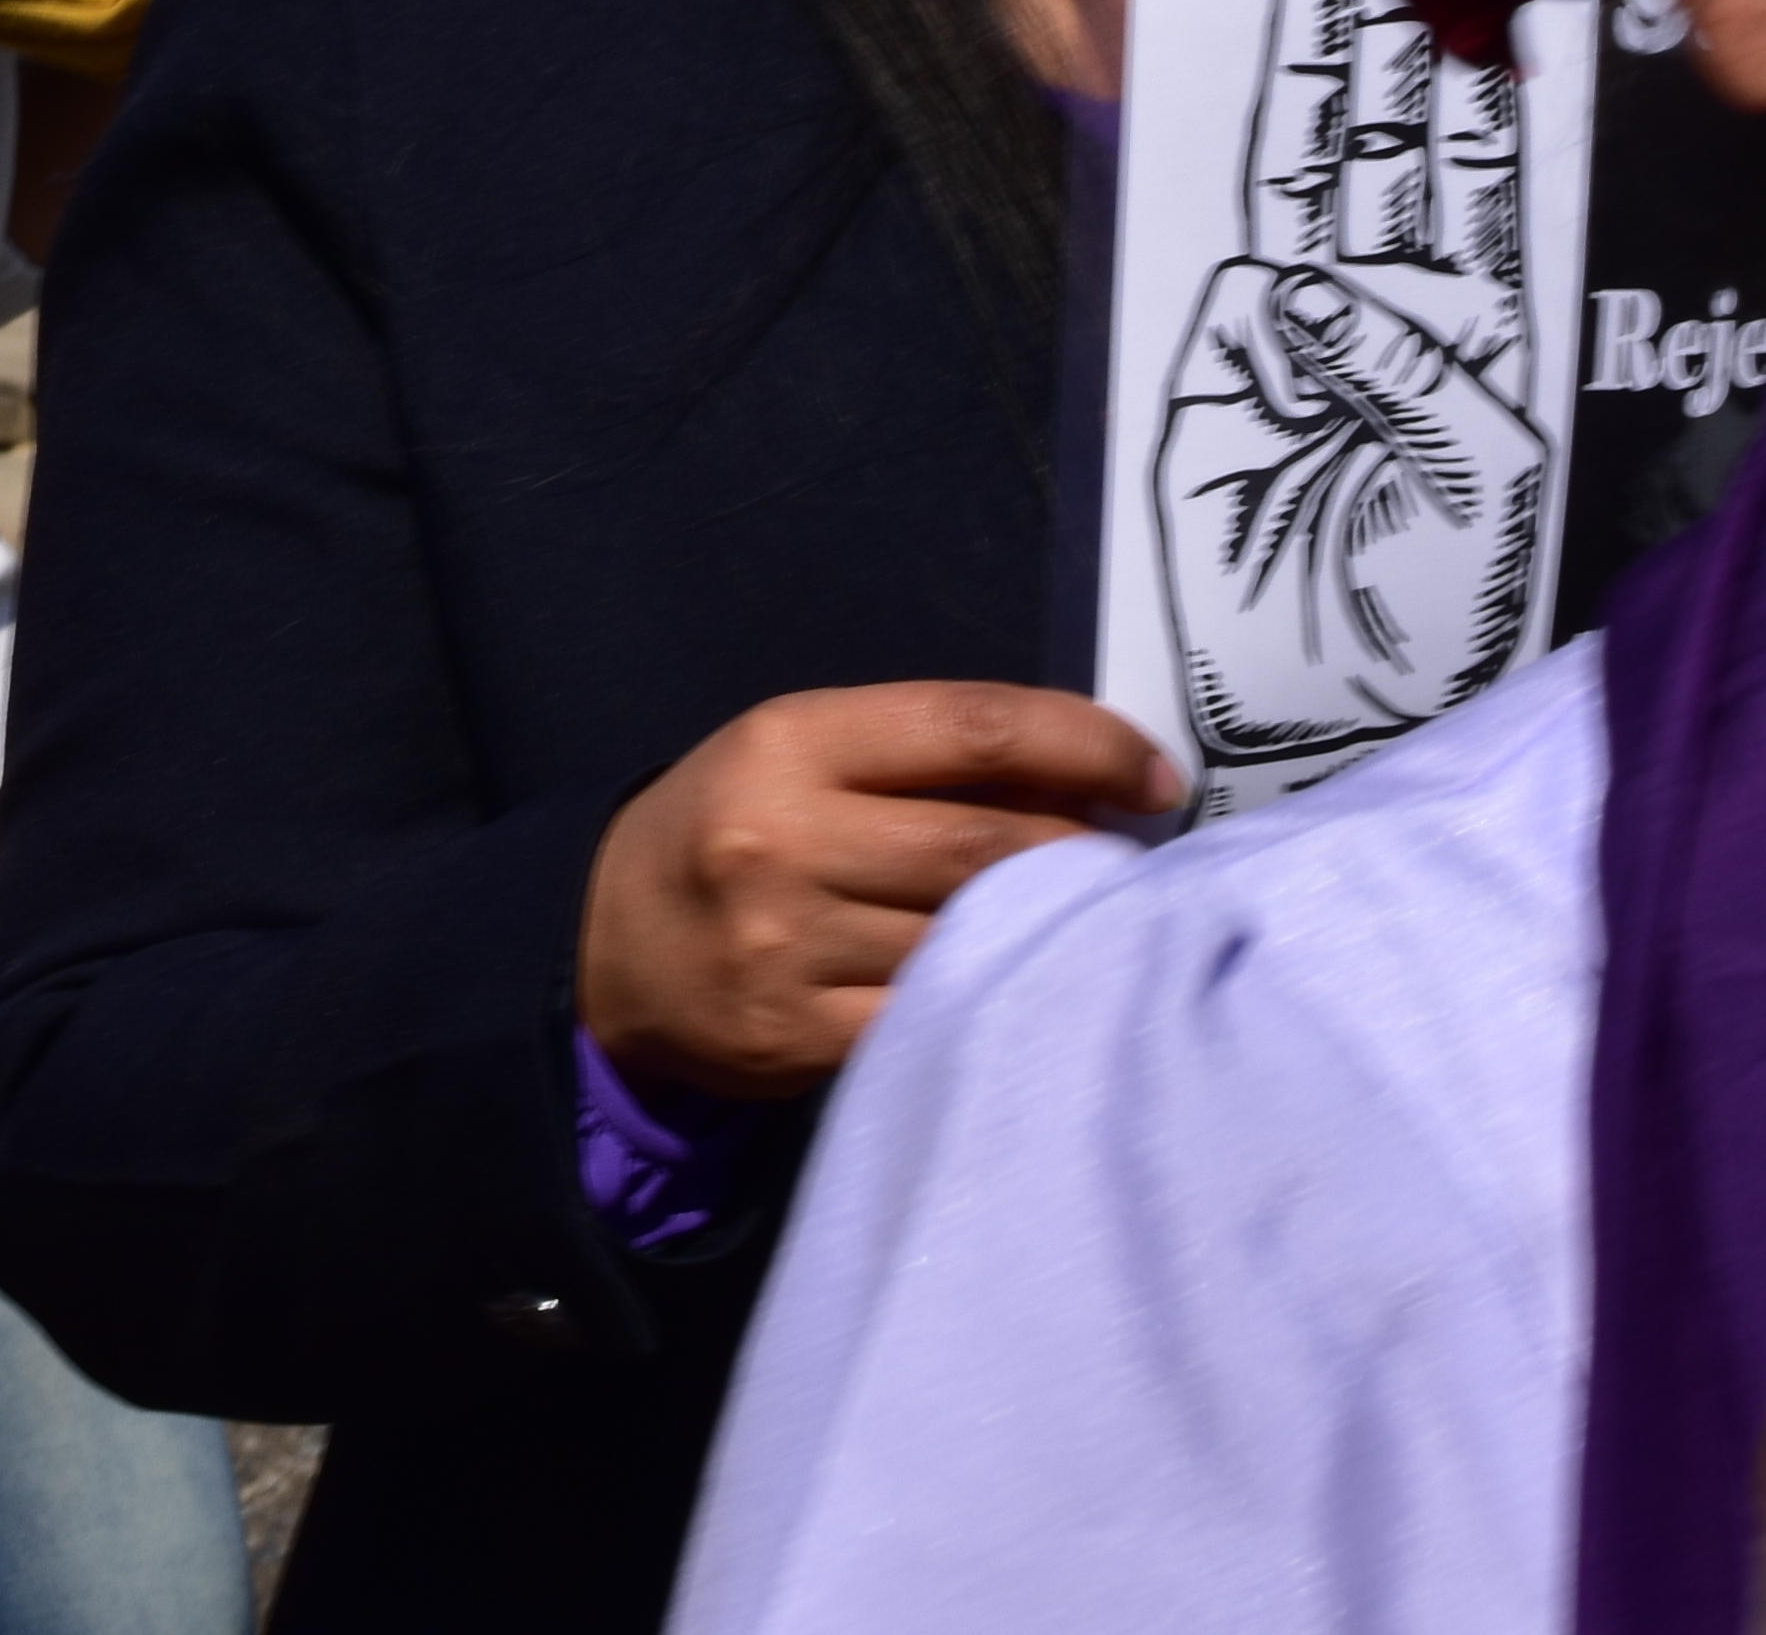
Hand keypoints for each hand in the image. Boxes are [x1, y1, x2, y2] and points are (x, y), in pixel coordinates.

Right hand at [577, 681, 1180, 1099]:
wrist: (609, 951)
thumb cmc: (733, 833)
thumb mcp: (797, 757)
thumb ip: (920, 759)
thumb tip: (1091, 780)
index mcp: (788, 743)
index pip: (969, 729)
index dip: (1084, 744)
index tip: (1156, 773)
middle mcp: (784, 839)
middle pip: (988, 845)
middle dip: (1084, 849)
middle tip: (1137, 858)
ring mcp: (788, 946)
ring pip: (972, 937)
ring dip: (1055, 929)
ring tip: (1095, 921)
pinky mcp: (798, 1037)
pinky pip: (937, 1016)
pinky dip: (1000, 998)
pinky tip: (1032, 987)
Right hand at [1150, 0, 1556, 780]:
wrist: (1325, 717)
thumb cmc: (1441, 610)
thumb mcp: (1481, 483)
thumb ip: (1404, 370)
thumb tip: (1291, 280)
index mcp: (1488, 338)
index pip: (1479, 189)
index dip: (1478, 93)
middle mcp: (1396, 319)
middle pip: (1384, 161)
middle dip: (1385, 53)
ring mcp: (1293, 343)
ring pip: (1297, 193)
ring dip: (1309, 96)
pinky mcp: (1206, 381)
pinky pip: (1221, 296)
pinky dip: (1248, 273)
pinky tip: (1268, 228)